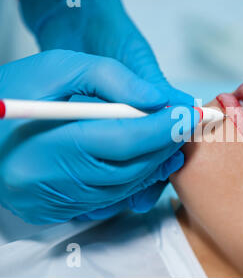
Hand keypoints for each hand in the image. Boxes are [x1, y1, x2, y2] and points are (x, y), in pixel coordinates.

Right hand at [19, 0, 195, 216]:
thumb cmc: (14, 88)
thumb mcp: (60, 67)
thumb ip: (112, 78)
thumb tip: (159, 100)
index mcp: (48, 144)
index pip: (126, 140)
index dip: (163, 127)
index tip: (190, 114)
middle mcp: (49, 182)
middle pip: (130, 168)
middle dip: (163, 144)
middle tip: (183, 124)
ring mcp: (50, 201)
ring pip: (123, 187)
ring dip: (152, 163)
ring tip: (166, 139)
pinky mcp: (51, 210)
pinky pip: (106, 199)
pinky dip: (130, 178)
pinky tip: (139, 158)